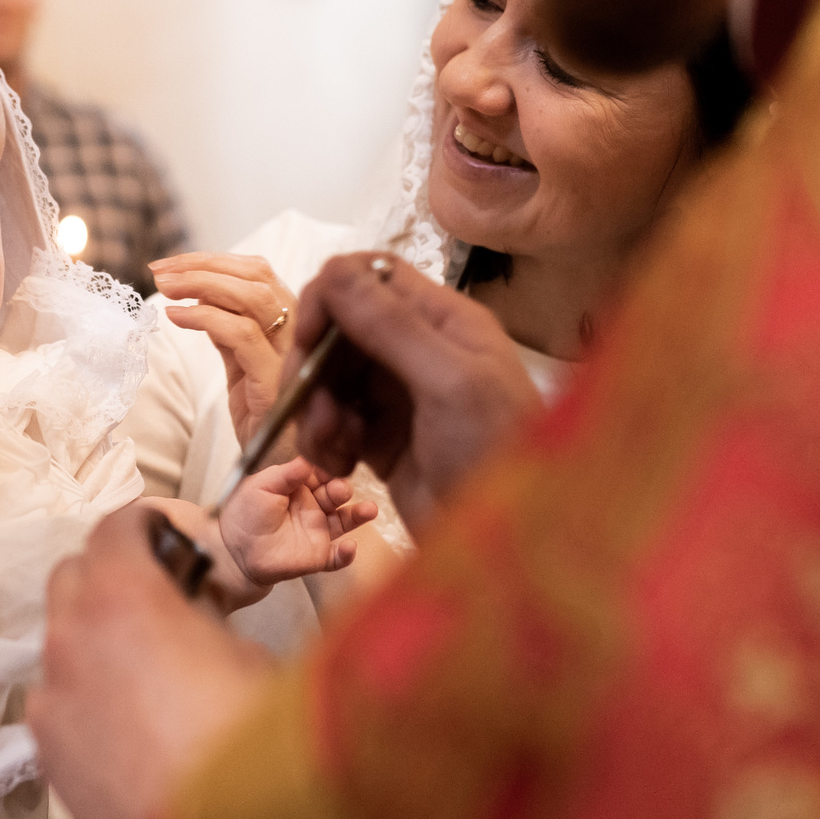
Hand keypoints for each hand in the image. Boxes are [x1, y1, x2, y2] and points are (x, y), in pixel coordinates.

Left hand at [29, 508, 270, 818]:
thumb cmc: (253, 747)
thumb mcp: (252, 655)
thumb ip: (208, 618)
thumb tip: (195, 617)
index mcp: (122, 597)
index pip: (117, 525)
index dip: (152, 526)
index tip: (176, 541)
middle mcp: (70, 639)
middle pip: (76, 576)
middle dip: (116, 576)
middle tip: (168, 600)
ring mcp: (52, 700)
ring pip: (62, 642)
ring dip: (99, 640)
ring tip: (154, 671)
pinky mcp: (48, 756)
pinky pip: (59, 702)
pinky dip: (87, 697)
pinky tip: (135, 727)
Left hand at [152, 252, 297, 454]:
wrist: (277, 467)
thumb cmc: (261, 414)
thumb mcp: (241, 363)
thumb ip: (229, 328)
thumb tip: (199, 293)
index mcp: (292, 320)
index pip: (256, 270)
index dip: (212, 259)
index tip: (170, 263)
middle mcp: (299, 330)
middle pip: (255, 275)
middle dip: (202, 265)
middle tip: (160, 270)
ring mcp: (291, 354)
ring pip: (251, 297)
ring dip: (201, 284)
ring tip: (165, 288)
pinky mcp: (276, 380)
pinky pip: (241, 335)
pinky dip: (205, 318)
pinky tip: (176, 316)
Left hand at [216, 458, 374, 586]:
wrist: (232, 551)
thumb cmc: (244, 514)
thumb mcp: (261, 485)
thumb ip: (286, 473)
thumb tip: (309, 458)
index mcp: (298, 487)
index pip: (320, 474)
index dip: (328, 470)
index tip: (333, 465)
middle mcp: (312, 507)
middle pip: (335, 495)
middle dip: (341, 490)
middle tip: (340, 489)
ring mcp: (317, 532)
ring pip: (344, 522)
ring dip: (358, 515)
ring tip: (369, 510)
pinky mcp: (317, 557)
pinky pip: (336, 558)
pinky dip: (346, 554)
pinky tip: (350, 547)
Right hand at [289, 253, 541, 536]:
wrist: (513, 546)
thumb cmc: (497, 453)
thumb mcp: (449, 382)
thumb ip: (391, 325)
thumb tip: (333, 271)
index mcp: (445, 321)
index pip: (371, 278)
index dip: (329, 299)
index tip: (307, 339)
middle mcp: (420, 350)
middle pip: (341, 330)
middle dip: (315, 367)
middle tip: (308, 410)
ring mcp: (400, 396)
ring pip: (331, 379)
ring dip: (316, 409)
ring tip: (330, 447)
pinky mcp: (384, 440)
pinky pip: (336, 423)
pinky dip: (325, 441)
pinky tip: (339, 468)